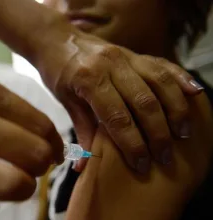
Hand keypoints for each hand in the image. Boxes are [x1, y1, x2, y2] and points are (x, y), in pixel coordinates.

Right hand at [0, 70, 62, 219]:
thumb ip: (5, 108)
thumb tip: (46, 138)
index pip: (42, 125)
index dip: (54, 146)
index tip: (51, 155)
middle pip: (34, 155)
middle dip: (40, 169)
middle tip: (28, 169)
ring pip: (9, 183)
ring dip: (20, 191)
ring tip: (9, 185)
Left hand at [34, 20, 202, 172]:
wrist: (57, 39)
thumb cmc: (58, 73)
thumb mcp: (66, 102)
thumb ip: (81, 132)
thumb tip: (84, 167)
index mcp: (89, 80)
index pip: (117, 118)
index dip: (132, 144)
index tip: (142, 165)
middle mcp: (111, 65)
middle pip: (144, 102)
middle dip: (157, 133)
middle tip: (164, 157)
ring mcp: (126, 55)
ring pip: (160, 83)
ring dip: (175, 110)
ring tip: (182, 134)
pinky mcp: (135, 52)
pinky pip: (163, 65)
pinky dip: (180, 80)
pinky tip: (194, 94)